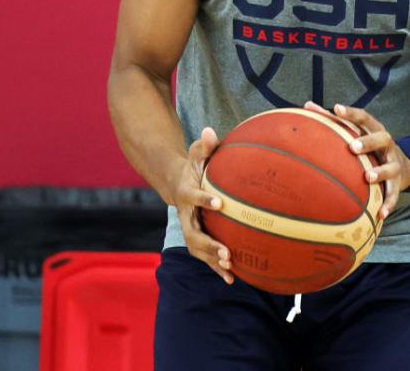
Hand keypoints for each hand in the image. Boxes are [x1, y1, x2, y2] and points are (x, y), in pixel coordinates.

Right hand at [172, 126, 232, 283]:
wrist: (177, 182)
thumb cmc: (193, 165)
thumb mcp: (197, 152)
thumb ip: (204, 145)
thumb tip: (210, 130)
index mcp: (186, 192)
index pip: (194, 196)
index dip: (204, 200)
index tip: (220, 203)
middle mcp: (185, 215)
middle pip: (192, 233)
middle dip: (208, 244)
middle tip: (226, 251)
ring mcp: (190, 228)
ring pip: (197, 249)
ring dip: (212, 260)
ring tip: (230, 268)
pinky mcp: (197, 238)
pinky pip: (205, 256)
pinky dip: (216, 268)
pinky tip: (233, 279)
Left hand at [303, 101, 409, 219]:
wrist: (403, 165)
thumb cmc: (369, 146)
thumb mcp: (357, 131)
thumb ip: (333, 121)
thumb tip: (307, 106)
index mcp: (374, 129)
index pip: (364, 117)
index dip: (351, 113)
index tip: (337, 108)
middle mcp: (386, 145)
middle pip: (381, 138)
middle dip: (367, 142)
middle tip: (352, 147)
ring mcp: (393, 163)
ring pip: (390, 167)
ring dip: (380, 172)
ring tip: (368, 177)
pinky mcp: (397, 183)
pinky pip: (394, 194)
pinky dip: (388, 204)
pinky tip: (380, 215)